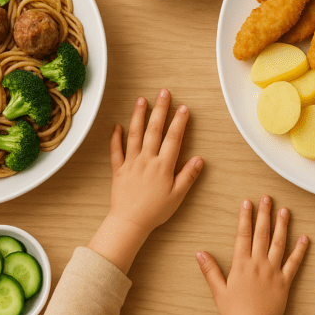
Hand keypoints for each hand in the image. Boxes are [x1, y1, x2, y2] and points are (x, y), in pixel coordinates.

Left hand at [89, 89, 203, 272]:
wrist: (129, 222)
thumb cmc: (155, 211)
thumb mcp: (177, 196)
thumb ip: (188, 176)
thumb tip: (199, 159)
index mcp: (163, 166)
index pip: (173, 138)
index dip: (179, 121)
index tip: (183, 108)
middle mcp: (147, 160)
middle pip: (154, 130)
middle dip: (160, 110)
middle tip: (163, 93)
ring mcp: (131, 163)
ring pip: (134, 134)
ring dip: (138, 116)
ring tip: (142, 100)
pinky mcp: (118, 169)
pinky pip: (116, 150)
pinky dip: (116, 137)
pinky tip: (117, 125)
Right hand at [197, 196, 308, 314]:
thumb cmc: (235, 312)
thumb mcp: (218, 290)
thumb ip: (210, 270)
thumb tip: (200, 253)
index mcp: (241, 264)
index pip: (243, 235)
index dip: (245, 218)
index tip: (247, 203)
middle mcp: (258, 264)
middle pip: (261, 234)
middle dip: (264, 214)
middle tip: (267, 198)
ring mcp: (273, 271)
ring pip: (278, 243)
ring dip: (282, 226)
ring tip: (284, 210)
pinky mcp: (285, 281)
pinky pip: (294, 263)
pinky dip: (300, 250)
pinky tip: (304, 238)